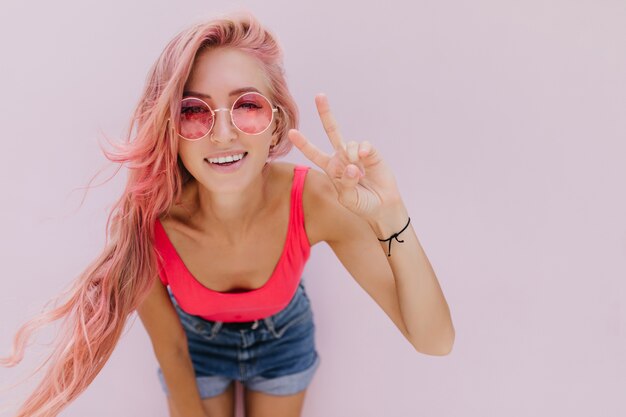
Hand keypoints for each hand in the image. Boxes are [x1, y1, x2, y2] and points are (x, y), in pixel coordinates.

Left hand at [287, 93, 401, 220]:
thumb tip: (352, 165)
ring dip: (351, 157)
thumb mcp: (348, 199)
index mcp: (331, 168)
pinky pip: (364, 145)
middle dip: (325, 113)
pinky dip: (363, 151)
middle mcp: (342, 157)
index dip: (303, 143)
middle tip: (319, 95)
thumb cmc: (362, 204)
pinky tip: (364, 160)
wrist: (383, 206)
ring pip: (348, 144)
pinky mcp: (371, 153)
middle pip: (332, 131)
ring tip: (359, 173)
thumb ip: (346, 184)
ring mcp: (356, 154)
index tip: (291, 133)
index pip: (314, 154)